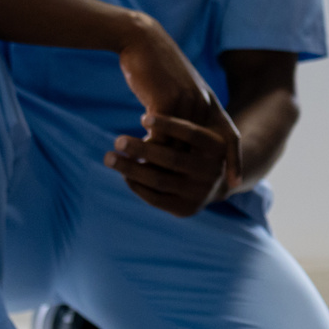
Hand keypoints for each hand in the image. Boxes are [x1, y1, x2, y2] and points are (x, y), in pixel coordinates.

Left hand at [104, 112, 239, 216]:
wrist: (217, 183)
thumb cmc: (199, 147)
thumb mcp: (200, 131)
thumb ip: (181, 124)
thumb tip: (148, 119)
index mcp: (219, 148)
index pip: (191, 133)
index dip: (167, 125)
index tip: (142, 118)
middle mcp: (212, 173)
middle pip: (172, 159)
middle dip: (141, 149)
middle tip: (118, 140)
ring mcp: (199, 194)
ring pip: (159, 180)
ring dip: (130, 168)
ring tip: (109, 157)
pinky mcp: (185, 210)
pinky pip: (154, 198)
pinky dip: (136, 185)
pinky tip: (123, 174)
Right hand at [110, 17, 241, 214]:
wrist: (142, 39)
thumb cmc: (157, 66)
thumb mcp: (178, 89)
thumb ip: (184, 111)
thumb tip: (179, 137)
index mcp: (211, 101)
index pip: (230, 136)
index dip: (234, 159)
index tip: (235, 182)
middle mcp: (204, 104)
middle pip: (204, 148)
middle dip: (198, 172)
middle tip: (197, 194)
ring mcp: (187, 103)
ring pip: (180, 145)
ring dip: (164, 164)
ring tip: (151, 179)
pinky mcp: (166, 102)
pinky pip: (160, 136)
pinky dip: (149, 150)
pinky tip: (137, 158)